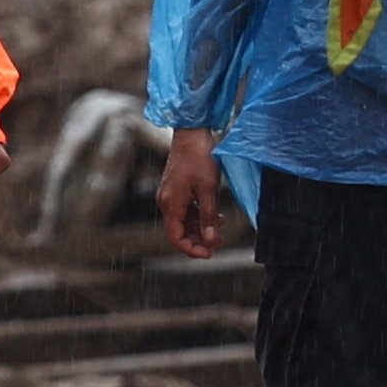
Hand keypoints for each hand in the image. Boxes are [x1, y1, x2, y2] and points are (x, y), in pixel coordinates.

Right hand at [160, 123, 223, 259]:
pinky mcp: (176, 189)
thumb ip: (208, 217)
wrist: (191, 132)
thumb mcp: (208, 189)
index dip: (192, 250)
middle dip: (199, 239)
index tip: (210, 253)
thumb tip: (211, 241)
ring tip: (220, 227)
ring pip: (184, 221)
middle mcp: (166, 202)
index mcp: (170, 204)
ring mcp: (170, 195)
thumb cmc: (199, 157)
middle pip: (179, 231)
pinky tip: (215, 214)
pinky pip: (186, 210)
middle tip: (219, 241)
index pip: (176, 237)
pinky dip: (199, 216)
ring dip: (201, 227)